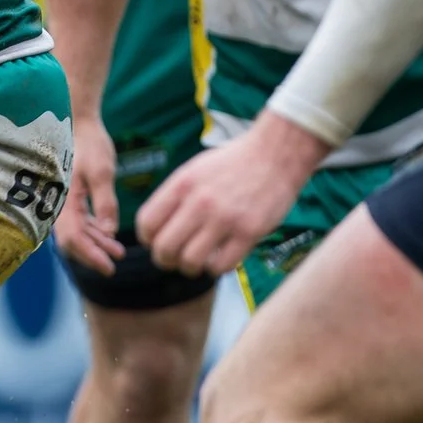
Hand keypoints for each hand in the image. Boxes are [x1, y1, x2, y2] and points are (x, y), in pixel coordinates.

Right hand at [54, 115, 125, 275]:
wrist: (78, 123)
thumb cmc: (89, 144)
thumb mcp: (102, 172)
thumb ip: (105, 202)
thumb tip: (109, 231)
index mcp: (62, 199)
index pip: (73, 238)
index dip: (90, 255)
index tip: (109, 267)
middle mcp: (57, 203)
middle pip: (71, 240)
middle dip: (92, 254)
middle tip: (114, 265)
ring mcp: (62, 200)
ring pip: (76, 232)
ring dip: (95, 243)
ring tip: (118, 251)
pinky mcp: (69, 196)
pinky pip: (78, 221)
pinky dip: (93, 231)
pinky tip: (108, 234)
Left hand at [137, 112, 328, 277]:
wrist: (276, 154)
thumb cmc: (233, 164)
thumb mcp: (194, 170)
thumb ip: (174, 197)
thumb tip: (155, 230)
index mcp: (181, 185)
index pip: (147, 223)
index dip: (147, 240)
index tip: (155, 243)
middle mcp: (200, 202)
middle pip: (164, 248)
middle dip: (164, 260)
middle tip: (173, 260)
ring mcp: (225, 218)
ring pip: (191, 261)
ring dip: (189, 268)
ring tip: (196, 263)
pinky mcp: (250, 232)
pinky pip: (222, 265)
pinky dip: (216, 268)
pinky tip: (219, 259)